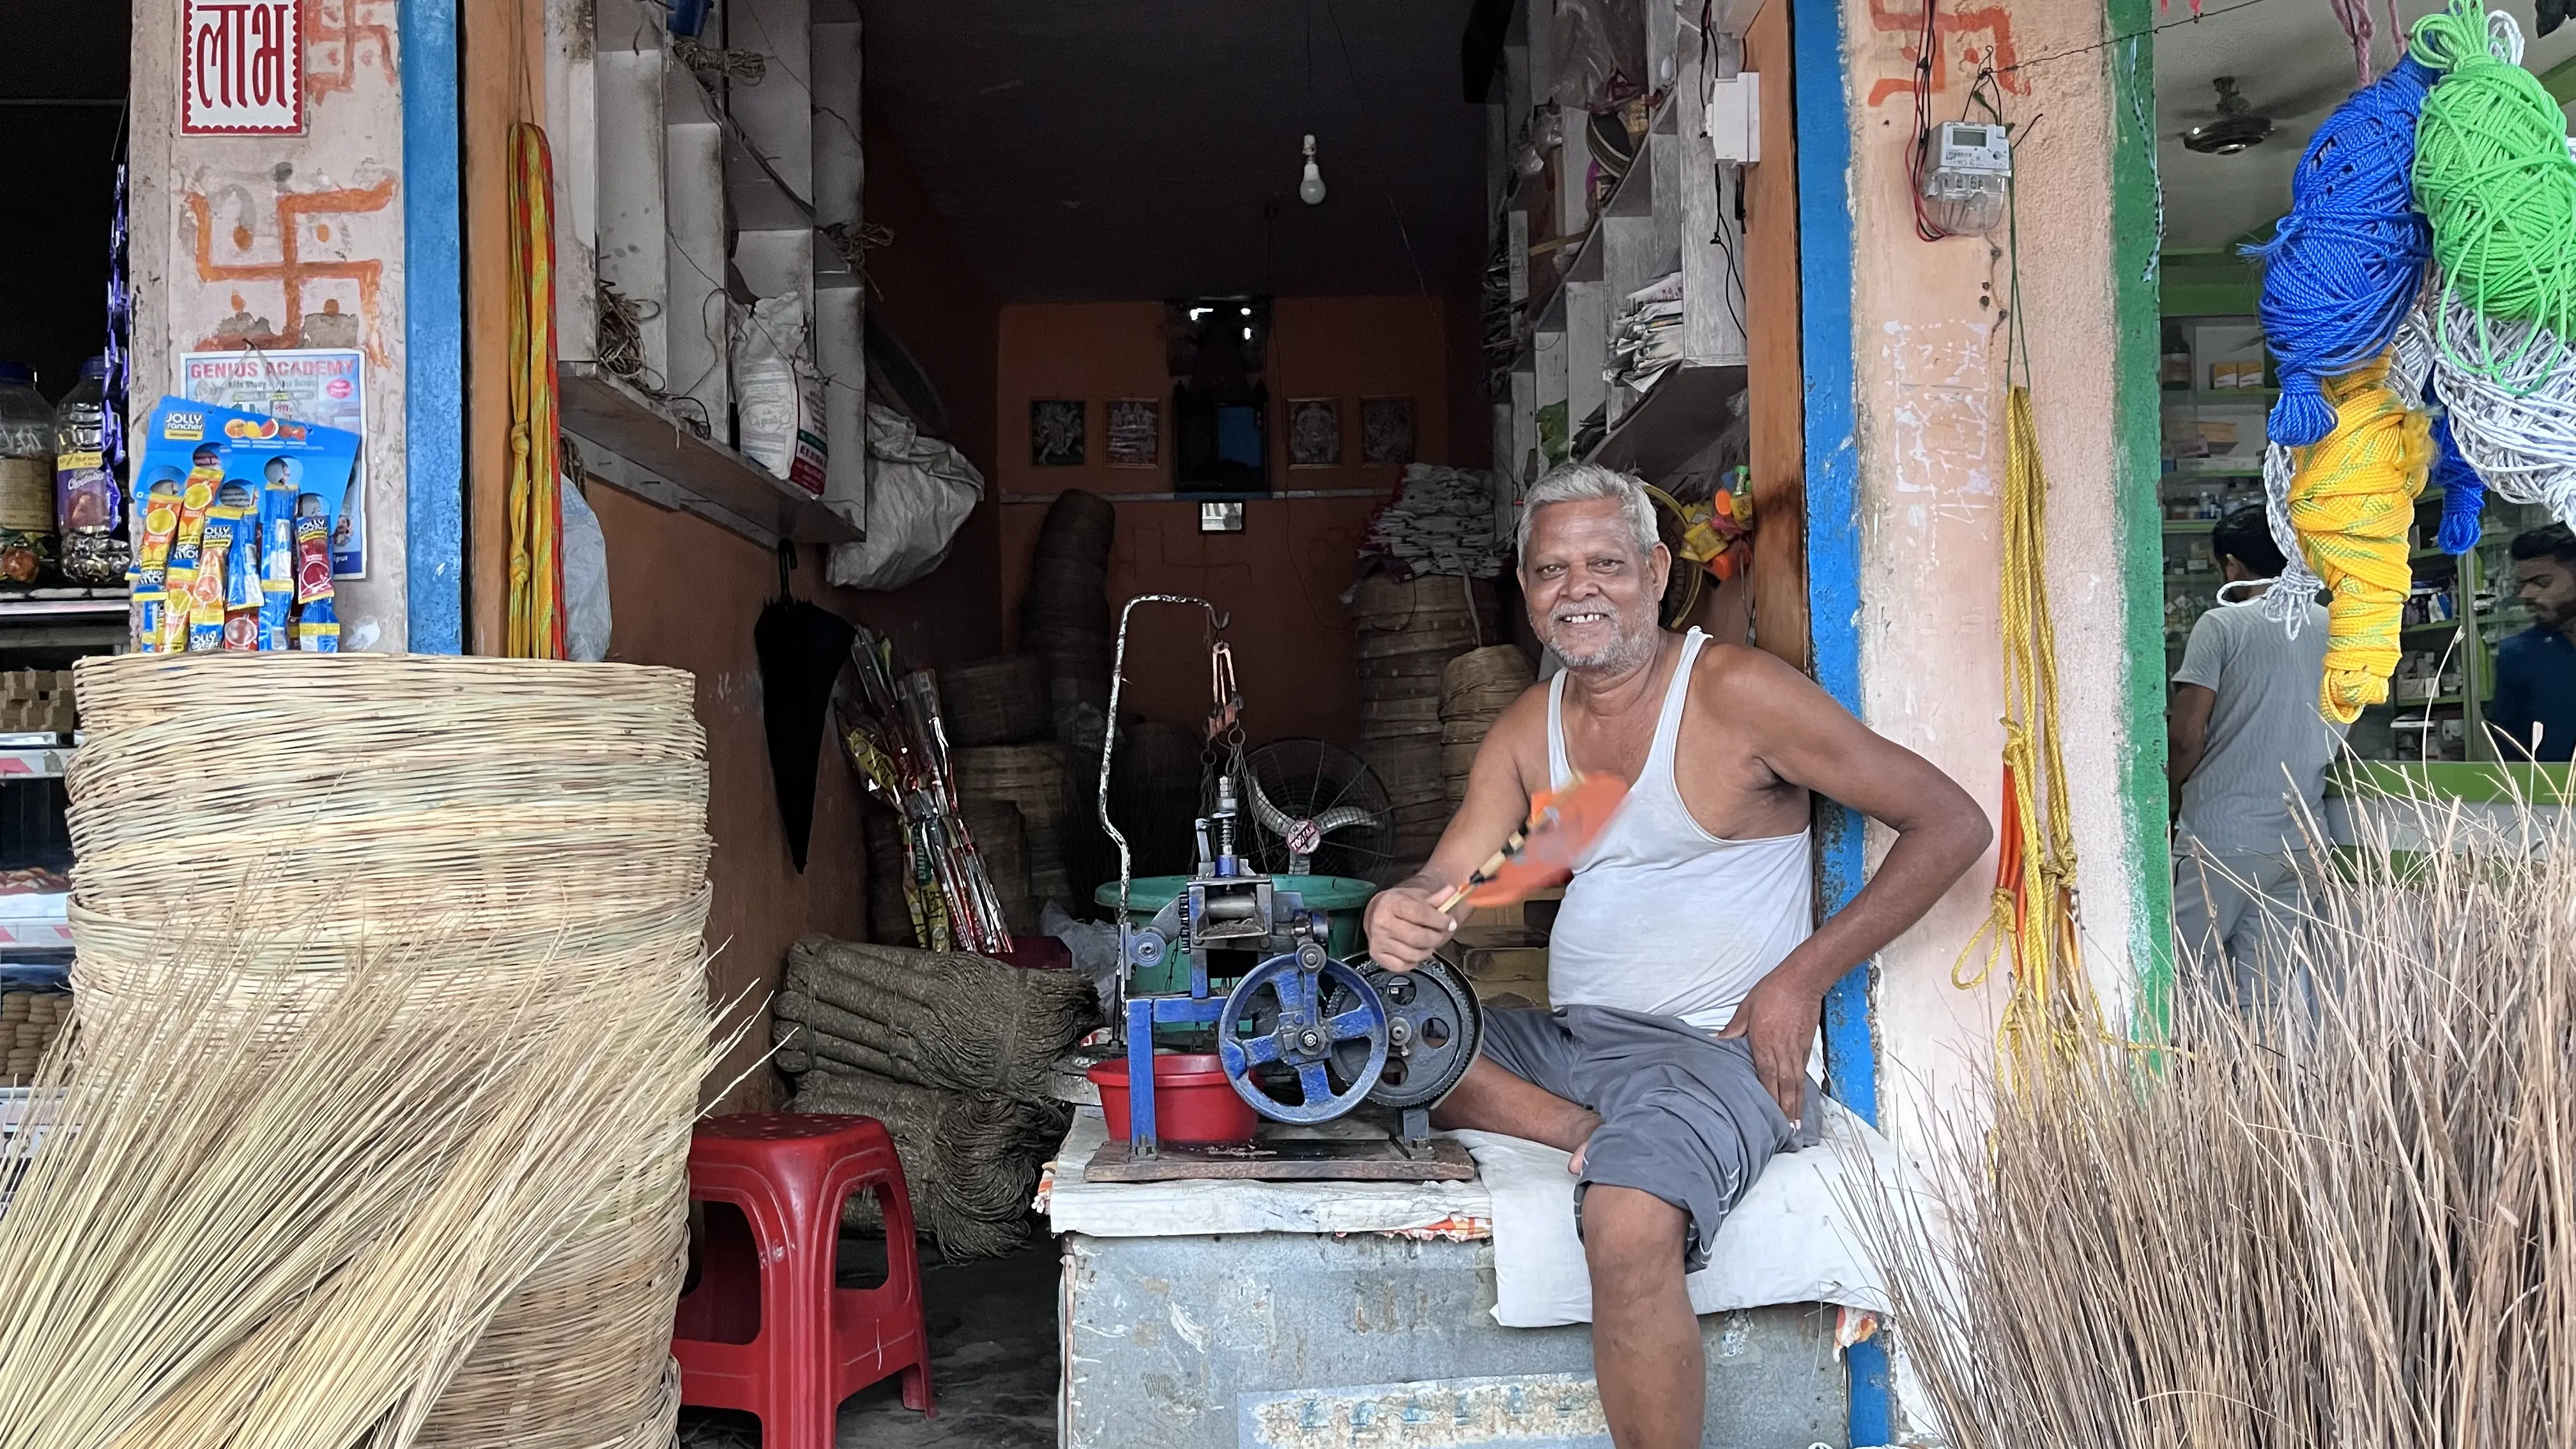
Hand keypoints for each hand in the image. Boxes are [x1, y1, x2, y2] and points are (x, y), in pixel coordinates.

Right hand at [1362, 882, 1457, 971]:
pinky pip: (1403, 966)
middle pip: (1418, 937)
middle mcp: (1381, 922)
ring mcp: (1377, 941)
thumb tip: (1452, 890)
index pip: (1420, 913)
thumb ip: (1435, 897)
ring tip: (1430, 943)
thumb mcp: (1416, 897)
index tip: (1450, 923)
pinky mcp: (1377, 956)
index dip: (1439, 920)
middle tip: (1441, 934)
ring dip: (1427, 951)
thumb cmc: (1400, 904)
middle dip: (1436, 937)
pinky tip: (1416, 952)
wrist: (1377, 913)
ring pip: (1413, 954)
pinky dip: (1414, 961)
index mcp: (1391, 903)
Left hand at [1718, 973, 1822, 1122]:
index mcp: (1764, 1044)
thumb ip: (1733, 1029)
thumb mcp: (1746, 1009)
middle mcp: (1782, 1052)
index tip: (1769, 1117)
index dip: (1768, 1099)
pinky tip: (1801, 1099)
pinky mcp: (1806, 1046)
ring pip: (1796, 1083)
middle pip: (1785, 1087)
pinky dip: (1802, 1089)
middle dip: (1786, 1111)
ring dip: (1797, 1105)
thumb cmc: (1772, 993)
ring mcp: (1796, 1050)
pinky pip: (1802, 1072)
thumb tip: (1718, 1041)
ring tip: (1797, 1125)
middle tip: (1788, 1132)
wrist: (1802, 981)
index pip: (1766, 1077)